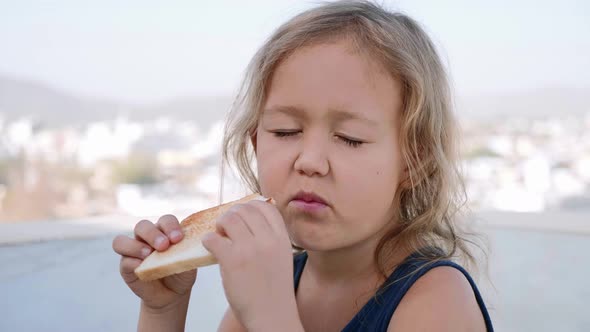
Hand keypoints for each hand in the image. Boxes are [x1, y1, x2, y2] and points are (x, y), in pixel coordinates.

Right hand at [112, 215, 196, 311]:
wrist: (173, 294)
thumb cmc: (182, 272)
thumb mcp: (189, 261)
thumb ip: (186, 252)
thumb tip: (186, 244)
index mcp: (164, 231)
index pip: (165, 221)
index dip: (170, 226)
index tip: (178, 238)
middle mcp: (147, 237)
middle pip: (142, 226)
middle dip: (153, 234)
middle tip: (164, 245)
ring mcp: (134, 250)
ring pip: (122, 240)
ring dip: (136, 246)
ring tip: (149, 255)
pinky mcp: (126, 266)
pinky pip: (124, 260)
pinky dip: (132, 262)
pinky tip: (141, 268)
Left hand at [202, 200, 299, 330]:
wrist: (272, 316)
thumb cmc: (274, 291)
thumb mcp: (281, 258)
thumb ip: (271, 239)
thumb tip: (251, 221)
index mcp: (281, 238)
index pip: (265, 206)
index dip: (250, 207)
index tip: (243, 215)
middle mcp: (267, 239)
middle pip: (244, 210)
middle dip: (232, 214)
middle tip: (226, 227)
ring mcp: (249, 248)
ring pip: (228, 219)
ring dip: (219, 225)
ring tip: (219, 236)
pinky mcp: (232, 260)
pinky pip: (212, 238)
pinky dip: (208, 240)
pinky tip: (211, 247)